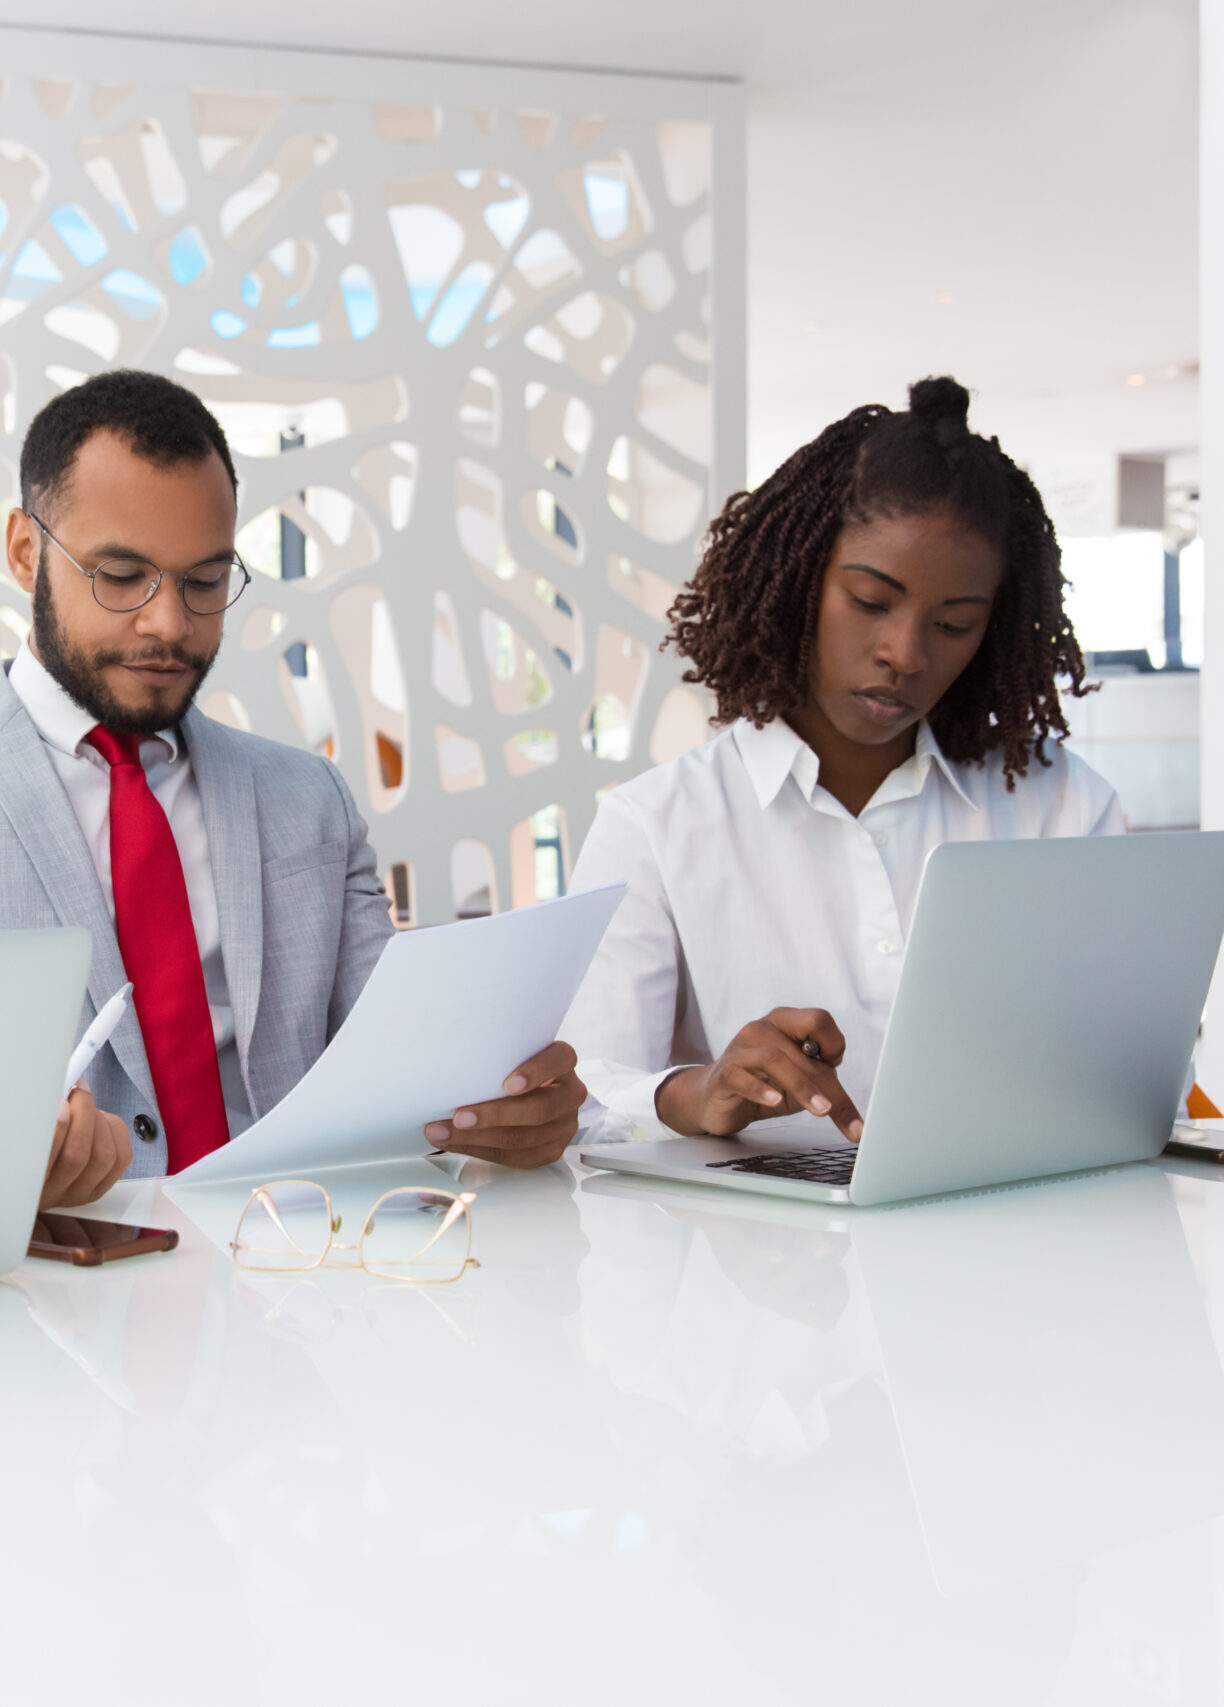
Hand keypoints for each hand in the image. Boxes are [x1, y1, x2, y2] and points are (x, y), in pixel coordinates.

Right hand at [41, 1083, 131, 1209]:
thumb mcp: (29, 1136)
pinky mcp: (100, 1187)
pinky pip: (122, 1157)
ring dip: (100, 1121)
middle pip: (78, 1155)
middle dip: (84, 1115)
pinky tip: (103, 1120)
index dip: (58, 1129)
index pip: (46, 1159)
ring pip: (104, 1156)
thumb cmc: (33, 1146)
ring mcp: (79, 1193)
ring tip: (89, 1107)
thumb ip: (43, 1122)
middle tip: (78, 1093)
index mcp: (29, 1180)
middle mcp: (53, 1193)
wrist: (42, 1172)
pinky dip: (116, 1131)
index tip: (62, 1104)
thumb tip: (65, 1092)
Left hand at [423, 1042, 585, 1169]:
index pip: (558, 1059)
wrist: (531, 1095)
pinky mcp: (551, 1150)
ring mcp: (565, 1125)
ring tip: (443, 1133)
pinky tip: (456, 1143)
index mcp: (563, 1061)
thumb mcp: (512, 1056)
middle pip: (539, 1109)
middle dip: (494, 1115)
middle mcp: (570, 1093)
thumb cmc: (512, 1070)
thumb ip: (495, 1058)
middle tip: (459, 1117)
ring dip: (478, 1138)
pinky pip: (515, 1157)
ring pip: (524, 1138)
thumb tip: (447, 1064)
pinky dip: (480, 1150)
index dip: (535, 1071)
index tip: (508, 1084)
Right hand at [655, 1008, 863, 1141]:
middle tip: (842, 1112)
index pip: (819, 1020)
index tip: (835, 1068)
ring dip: (803, 1086)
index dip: (833, 1043)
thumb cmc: (761, 1086)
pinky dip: (760, 1089)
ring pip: (775, 1059)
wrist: (712, 1099)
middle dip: (828, 1085)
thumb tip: (851, 1104)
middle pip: (804, 1049)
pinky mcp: (724, 1072)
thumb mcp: (798, 1083)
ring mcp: (741, 1048)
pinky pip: (742, 1076)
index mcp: (785, 1022)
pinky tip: (775, 1101)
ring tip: (821, 1110)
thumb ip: (820, 1081)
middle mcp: (763, 1028)